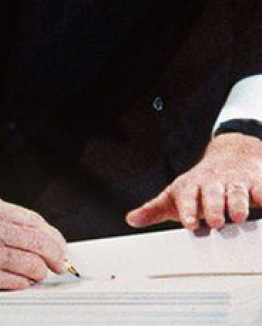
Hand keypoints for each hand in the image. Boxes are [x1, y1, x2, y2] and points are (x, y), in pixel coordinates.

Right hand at [0, 196, 66, 289]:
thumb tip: (33, 236)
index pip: (33, 220)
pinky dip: (22, 285)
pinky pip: (19, 282)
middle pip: (40, 241)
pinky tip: (13, 282)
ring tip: (29, 276)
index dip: (51, 236)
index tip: (58, 246)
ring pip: (34, 264)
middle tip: (57, 265)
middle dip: (55, 256)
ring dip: (37, 274)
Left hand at [126, 133, 261, 229]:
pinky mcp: (256, 183)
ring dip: (238, 203)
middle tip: (215, 222)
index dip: (188, 210)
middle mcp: (213, 183)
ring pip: (237, 192)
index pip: (188, 197)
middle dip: (213, 207)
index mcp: (192, 186)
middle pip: (213, 194)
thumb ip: (154, 209)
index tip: (190, 224)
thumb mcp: (175, 194)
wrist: (230, 155)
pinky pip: (261, 190)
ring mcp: (235, 182)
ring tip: (237, 216)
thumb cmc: (200, 184)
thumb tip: (131, 220)